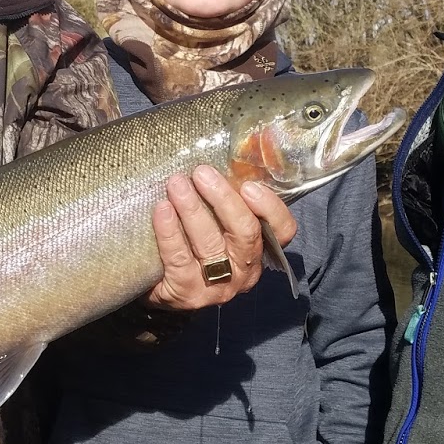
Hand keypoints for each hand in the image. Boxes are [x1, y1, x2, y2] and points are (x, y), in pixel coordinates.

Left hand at [143, 165, 296, 311]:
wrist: (160, 286)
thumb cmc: (193, 242)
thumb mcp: (217, 220)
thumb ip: (224, 196)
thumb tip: (218, 150)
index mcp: (259, 248)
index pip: (283, 230)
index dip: (270, 207)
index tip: (249, 184)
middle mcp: (245, 270)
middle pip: (246, 232)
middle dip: (223, 199)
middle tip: (201, 173)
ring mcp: (218, 286)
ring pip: (211, 243)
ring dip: (192, 209)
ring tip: (176, 184)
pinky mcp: (188, 294)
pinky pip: (180, 258)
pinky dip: (169, 232)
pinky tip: (161, 210)